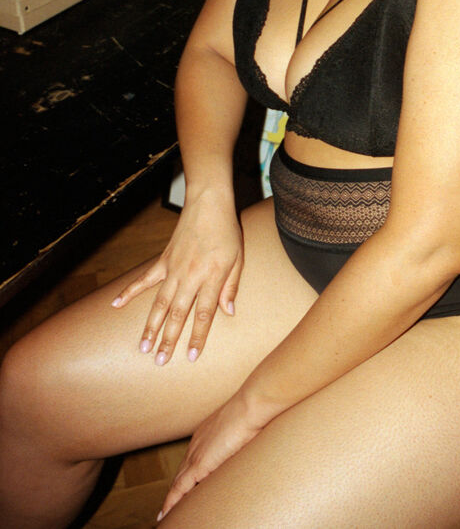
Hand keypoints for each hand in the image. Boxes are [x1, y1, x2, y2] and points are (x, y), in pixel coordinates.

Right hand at [111, 187, 241, 362]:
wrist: (208, 204)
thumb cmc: (227, 232)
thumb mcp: (238, 259)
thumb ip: (231, 287)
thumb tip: (229, 312)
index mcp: (211, 277)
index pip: (204, 314)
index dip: (198, 337)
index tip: (191, 357)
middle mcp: (190, 276)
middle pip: (177, 313)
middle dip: (168, 340)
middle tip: (160, 362)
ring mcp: (173, 268)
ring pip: (159, 302)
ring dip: (150, 326)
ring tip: (143, 348)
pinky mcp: (163, 260)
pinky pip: (144, 279)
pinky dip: (129, 292)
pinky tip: (116, 305)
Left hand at [157, 391, 264, 520]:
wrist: (250, 407)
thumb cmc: (252, 413)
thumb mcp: (244, 428)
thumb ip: (241, 439)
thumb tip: (250, 444)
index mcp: (206, 434)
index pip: (191, 459)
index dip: (186, 474)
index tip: (184, 486)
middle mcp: (197, 444)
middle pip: (181, 471)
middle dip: (176, 488)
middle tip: (171, 504)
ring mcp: (196, 454)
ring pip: (178, 481)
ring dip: (173, 497)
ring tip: (167, 513)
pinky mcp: (198, 465)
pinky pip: (179, 488)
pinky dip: (172, 501)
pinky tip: (166, 512)